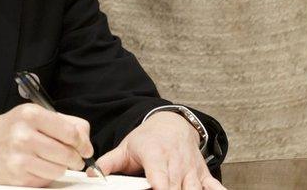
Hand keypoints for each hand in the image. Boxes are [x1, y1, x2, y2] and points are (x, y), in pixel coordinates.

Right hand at [0, 103, 92, 186]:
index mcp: (31, 115)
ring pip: (59, 169)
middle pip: (68, 154)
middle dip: (75, 158)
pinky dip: (46, 175)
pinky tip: (37, 166)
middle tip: (73, 157)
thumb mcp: (33, 114)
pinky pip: (46, 180)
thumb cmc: (10, 129)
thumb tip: (85, 139)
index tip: (85, 148)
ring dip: (60, 167)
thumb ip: (63, 122)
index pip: (70, 132)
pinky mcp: (17, 176)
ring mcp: (20, 158)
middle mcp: (24, 135)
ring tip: (51, 160)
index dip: (83, 143)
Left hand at [93, 111, 225, 189]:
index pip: (160, 177)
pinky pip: (214, 186)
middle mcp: (176, 162)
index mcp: (155, 155)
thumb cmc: (147, 139)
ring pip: (195, 189)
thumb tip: (92, 175)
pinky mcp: (203, 173)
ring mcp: (191, 169)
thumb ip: (108, 163)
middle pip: (177, 188)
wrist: (172, 124)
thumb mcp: (125, 147)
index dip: (160, 189)